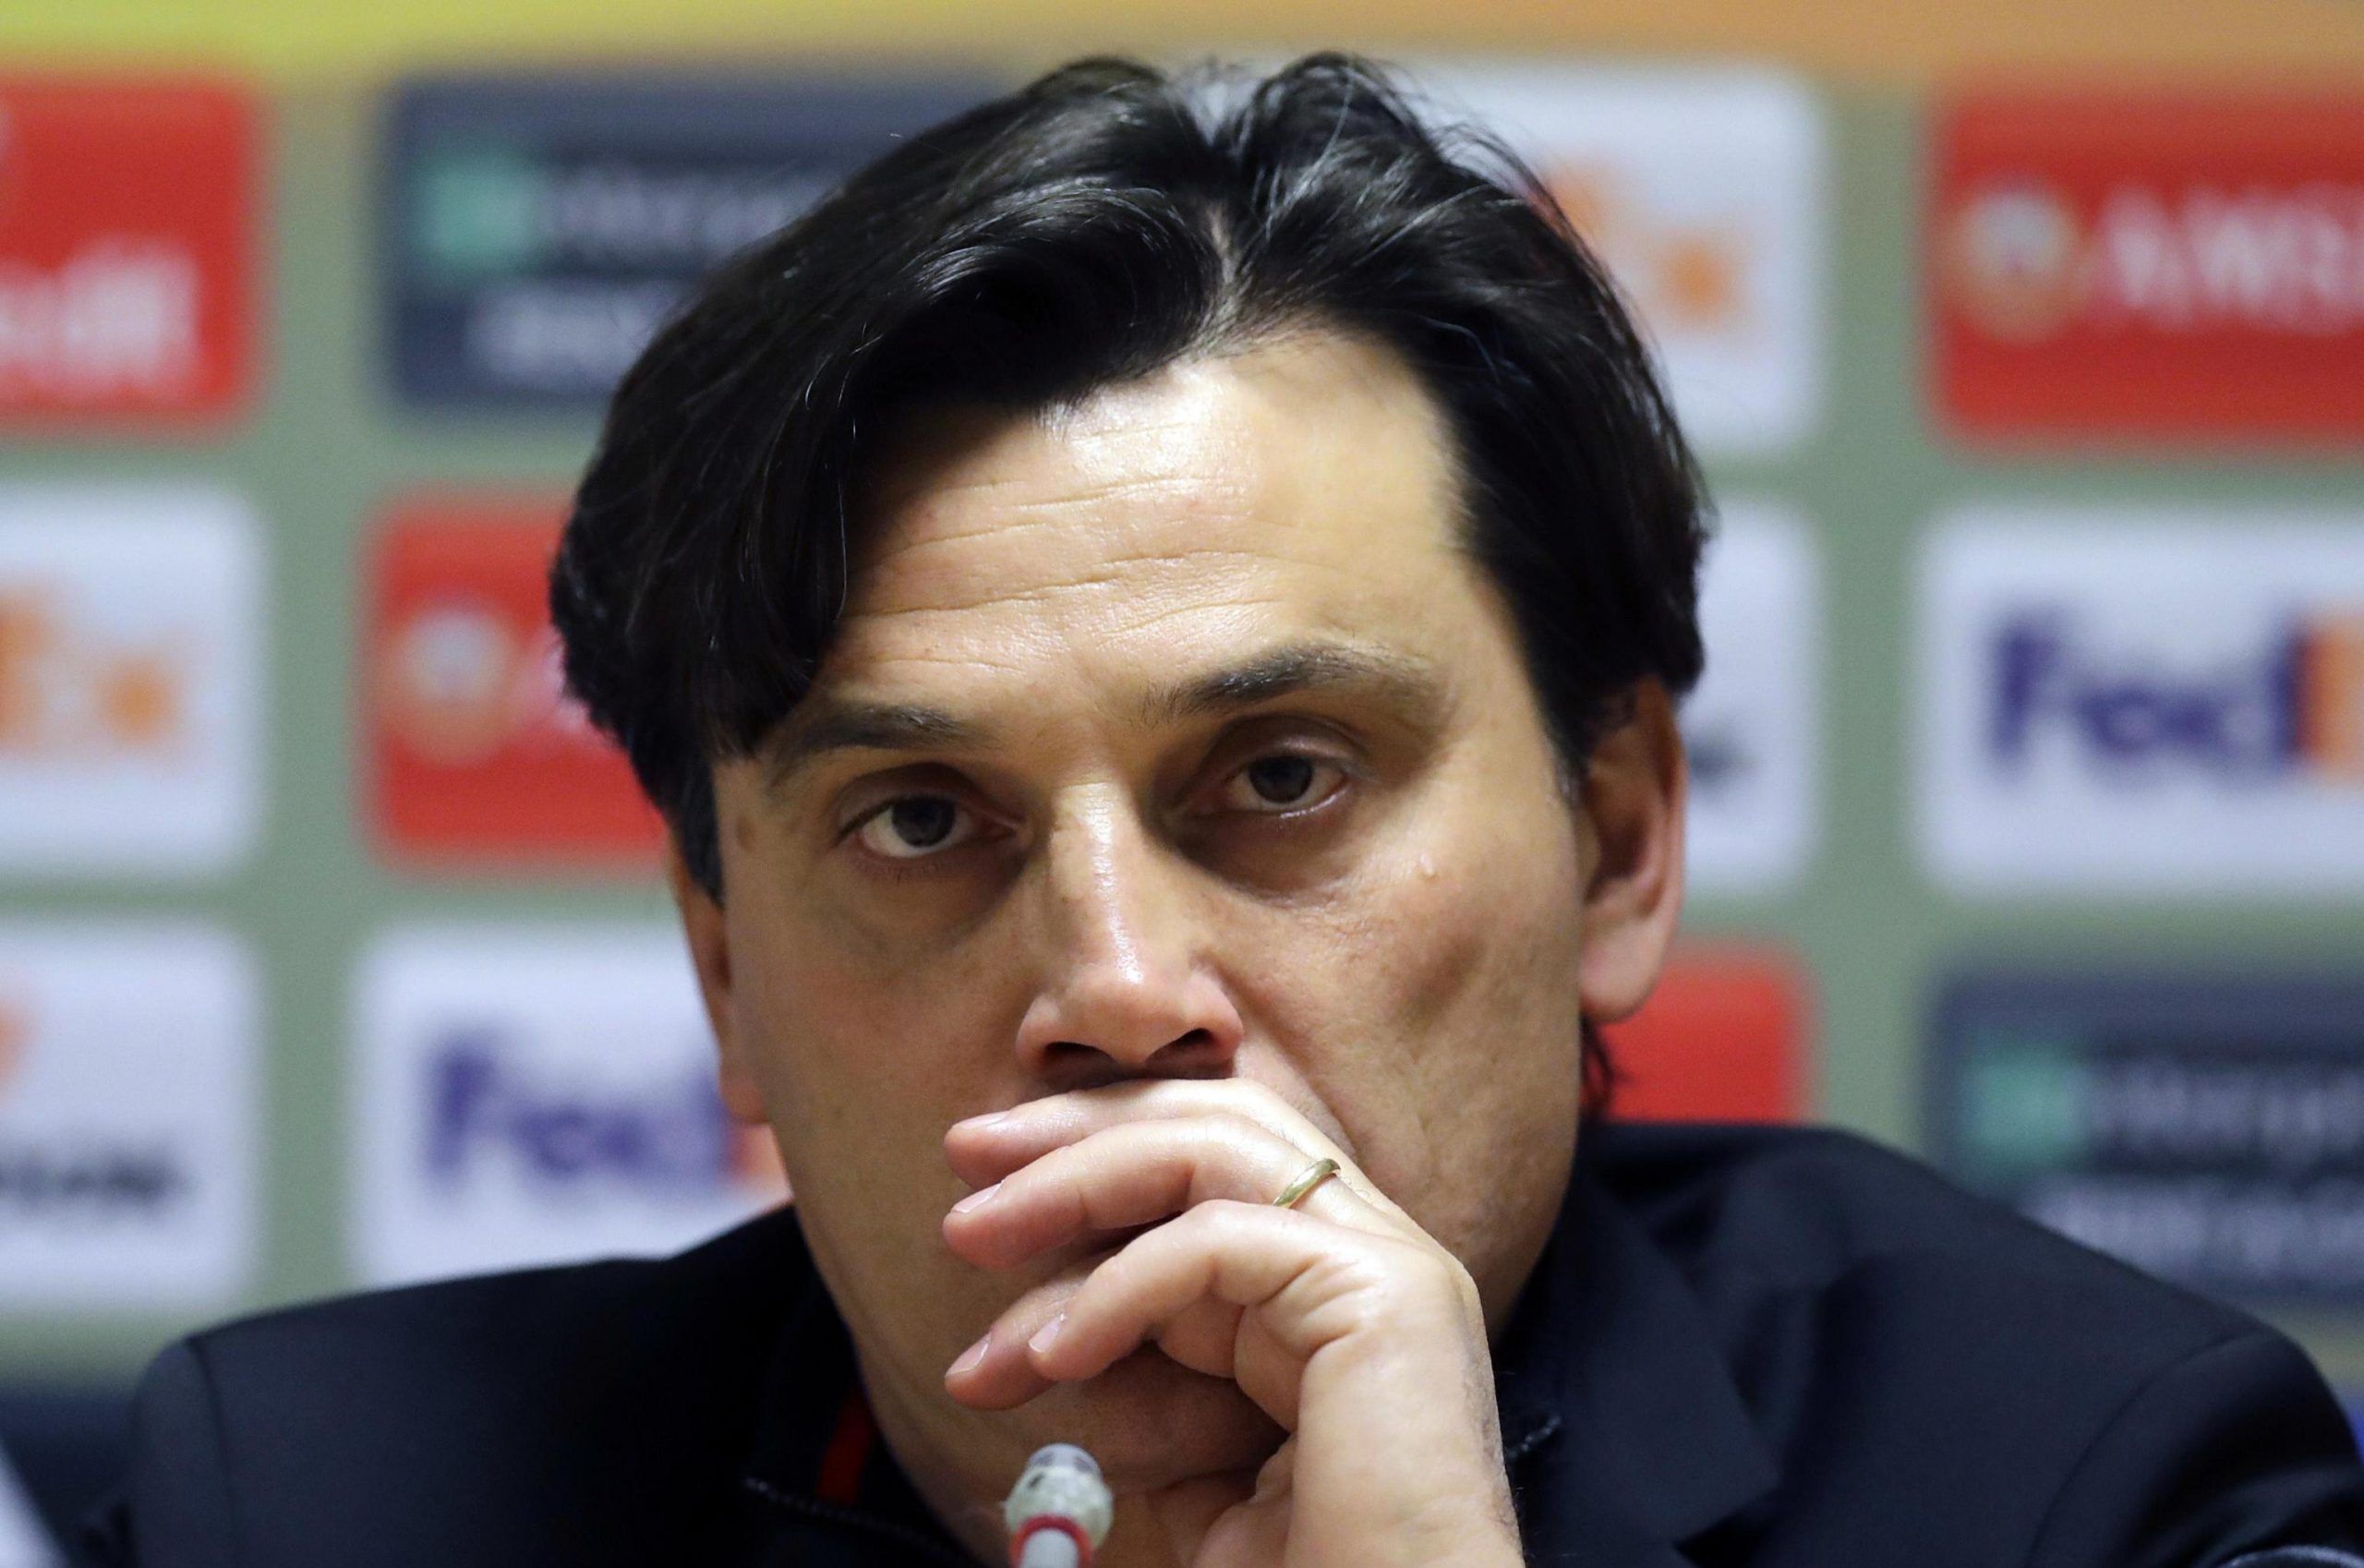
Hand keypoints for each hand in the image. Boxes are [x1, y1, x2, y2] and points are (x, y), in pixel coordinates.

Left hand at [941, 1079, 1523, 1567]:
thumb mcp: (1193, 1474)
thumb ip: (1141, 1396)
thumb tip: (1031, 1351)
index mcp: (1335, 1286)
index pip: (1207, 1165)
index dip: (1088, 1166)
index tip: (978, 1205)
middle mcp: (1373, 1252)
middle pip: (1214, 1121)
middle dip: (1076, 1130)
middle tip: (961, 1155)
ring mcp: (1388, 1264)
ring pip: (1214, 1149)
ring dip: (1075, 1180)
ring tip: (972, 1234)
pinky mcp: (1383, 1295)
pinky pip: (1218, 1242)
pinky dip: (1118, 1286)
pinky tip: (1052, 1354)